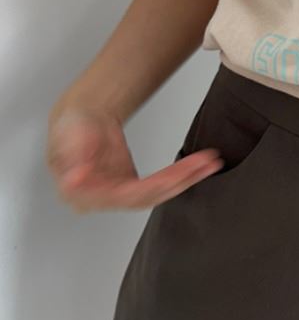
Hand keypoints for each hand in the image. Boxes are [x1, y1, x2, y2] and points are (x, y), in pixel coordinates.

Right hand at [46, 104, 223, 212]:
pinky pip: (164, 184)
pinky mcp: (136, 188)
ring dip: (186, 178)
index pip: (112, 197)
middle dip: (174, 180)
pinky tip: (203, 166)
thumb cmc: (72, 127)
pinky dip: (185, 174)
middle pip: (144, 195)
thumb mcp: (67, 137)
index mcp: (80, 194)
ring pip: (159, 191)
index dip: (134, 193)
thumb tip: (74, 179)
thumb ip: (72, 157)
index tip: (162, 182)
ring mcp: (121, 195)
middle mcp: (102, 199)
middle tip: (198, 166)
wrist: (83, 120)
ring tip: (209, 163)